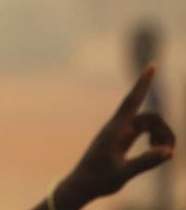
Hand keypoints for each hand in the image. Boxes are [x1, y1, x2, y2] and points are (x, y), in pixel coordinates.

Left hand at [54, 64, 174, 207]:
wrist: (82, 185)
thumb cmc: (98, 180)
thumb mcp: (123, 173)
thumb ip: (145, 162)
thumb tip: (168, 151)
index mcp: (115, 130)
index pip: (132, 101)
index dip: (142, 83)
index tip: (152, 65)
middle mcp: (118, 127)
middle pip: (149, 117)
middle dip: (165, 130)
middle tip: (169, 151)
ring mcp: (120, 132)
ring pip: (149, 124)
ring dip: (161, 137)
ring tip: (163, 155)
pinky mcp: (122, 139)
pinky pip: (145, 131)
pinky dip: (155, 140)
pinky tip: (158, 154)